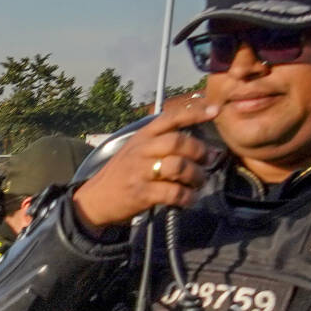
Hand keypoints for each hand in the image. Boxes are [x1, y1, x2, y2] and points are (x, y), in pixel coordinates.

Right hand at [70, 94, 218, 231]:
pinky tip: (189, 199)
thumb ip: (161, 142)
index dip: (195, 112)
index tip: (215, 110)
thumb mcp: (135, 150)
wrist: (94, 199)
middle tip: (208, 160)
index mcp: (142, 136)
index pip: (171, 118)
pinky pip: (172, 193)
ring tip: (200, 182)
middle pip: (178, 142)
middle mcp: (141, 151)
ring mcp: (140, 172)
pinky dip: (186, 197)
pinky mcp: (141, 194)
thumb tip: (199, 145)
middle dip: (199, 151)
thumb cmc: (121, 174)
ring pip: (178, 166)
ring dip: (196, 175)